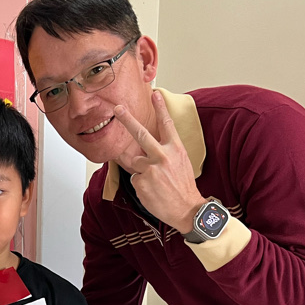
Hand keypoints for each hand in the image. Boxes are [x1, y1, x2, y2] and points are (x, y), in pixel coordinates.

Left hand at [115, 90, 204, 231]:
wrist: (187, 209)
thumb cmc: (184, 186)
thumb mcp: (181, 162)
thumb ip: (166, 151)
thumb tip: (148, 145)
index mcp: (176, 149)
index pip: (167, 125)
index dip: (160, 109)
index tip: (155, 94)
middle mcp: (163, 156)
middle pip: (141, 135)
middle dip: (128, 119)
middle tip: (117, 108)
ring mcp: (150, 169)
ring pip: (135, 163)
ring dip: (141, 170)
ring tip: (156, 182)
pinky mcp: (141, 182)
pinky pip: (134, 178)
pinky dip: (141, 184)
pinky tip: (153, 191)